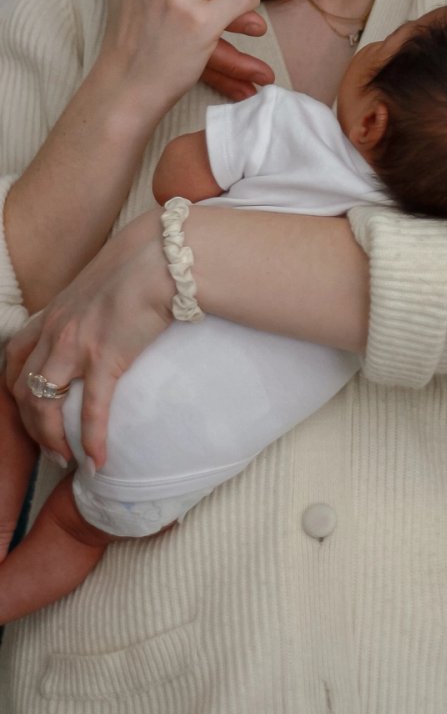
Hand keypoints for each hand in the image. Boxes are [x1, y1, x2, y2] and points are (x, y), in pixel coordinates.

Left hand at [4, 211, 172, 470]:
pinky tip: (98, 460)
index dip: (17, 388)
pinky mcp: (106, 358)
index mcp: (54, 312)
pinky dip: (91, 440)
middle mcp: (55, 330)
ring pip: (43, 404)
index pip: (15, 356)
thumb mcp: (103, 282)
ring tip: (67, 459)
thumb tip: (108, 319)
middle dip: (30, 424)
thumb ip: (93, 305)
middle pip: (22, 388)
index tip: (33, 409)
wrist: (164, 253)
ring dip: (50, 439)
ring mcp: (76, 345)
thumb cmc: (144, 261)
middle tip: (51, 446)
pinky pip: (91, 409)